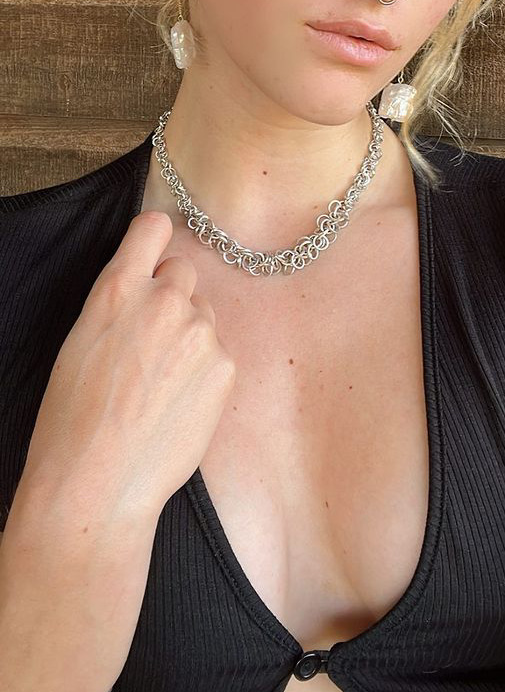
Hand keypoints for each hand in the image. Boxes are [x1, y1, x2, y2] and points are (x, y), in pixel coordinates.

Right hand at [22, 210, 235, 519]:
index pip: (153, 228)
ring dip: (189, 336)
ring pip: (203, 317)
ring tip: (159, 385)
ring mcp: (200, 334)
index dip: (153, 242)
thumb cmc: (72, 419)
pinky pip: (218, 354)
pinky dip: (204, 373)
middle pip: (183, 273)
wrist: (97, 484)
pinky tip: (177, 405)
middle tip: (150, 341)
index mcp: (117, 289)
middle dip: (171, 297)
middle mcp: (164, 301)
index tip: (152, 257)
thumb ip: (121, 303)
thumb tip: (148, 289)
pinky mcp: (225, 368)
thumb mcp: (82, 340)